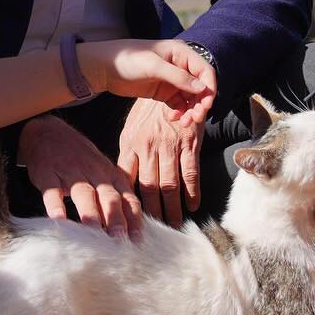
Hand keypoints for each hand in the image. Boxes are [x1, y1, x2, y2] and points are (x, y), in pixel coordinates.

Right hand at [17, 113, 142, 239]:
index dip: (134, 218)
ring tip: (94, 231)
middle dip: (116, 218)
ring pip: (84, 193)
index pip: (128, 198)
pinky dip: (55, 205)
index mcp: (111, 175)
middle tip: (120, 239)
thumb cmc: (81, 159)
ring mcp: (71, 173)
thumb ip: (115, 198)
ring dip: (89, 212)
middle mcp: (94, 173)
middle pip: (109, 197)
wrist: (48, 132)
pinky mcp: (48, 174)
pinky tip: (58, 219)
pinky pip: (52, 191)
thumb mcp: (102, 173)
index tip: (138, 240)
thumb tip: (129, 230)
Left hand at [80, 39, 216, 123]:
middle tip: (195, 119)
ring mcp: (172, 80)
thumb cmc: (128, 59)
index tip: (206, 106)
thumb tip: (202, 88)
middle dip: (201, 103)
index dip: (209, 88)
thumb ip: (178, 77)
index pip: (205, 71)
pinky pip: (179, 104)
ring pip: (191, 98)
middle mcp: (180, 66)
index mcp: (181, 53)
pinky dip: (180, 112)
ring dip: (191, 110)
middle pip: (200, 86)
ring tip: (183, 123)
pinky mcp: (163, 92)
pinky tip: (173, 118)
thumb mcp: (154, 66)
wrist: (104, 68)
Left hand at [118, 97, 202, 225]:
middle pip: (149, 188)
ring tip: (174, 226)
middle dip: (152, 213)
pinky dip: (192, 192)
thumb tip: (121, 183)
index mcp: (130, 143)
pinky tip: (192, 206)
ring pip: (169, 185)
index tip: (127, 220)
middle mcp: (149, 147)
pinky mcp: (190, 143)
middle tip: (154, 233)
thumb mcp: (131, 129)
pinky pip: (191, 173)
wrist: (173, 81)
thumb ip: (128, 155)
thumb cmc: (149, 110)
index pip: (126, 179)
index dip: (127, 201)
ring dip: (173, 209)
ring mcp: (170, 146)